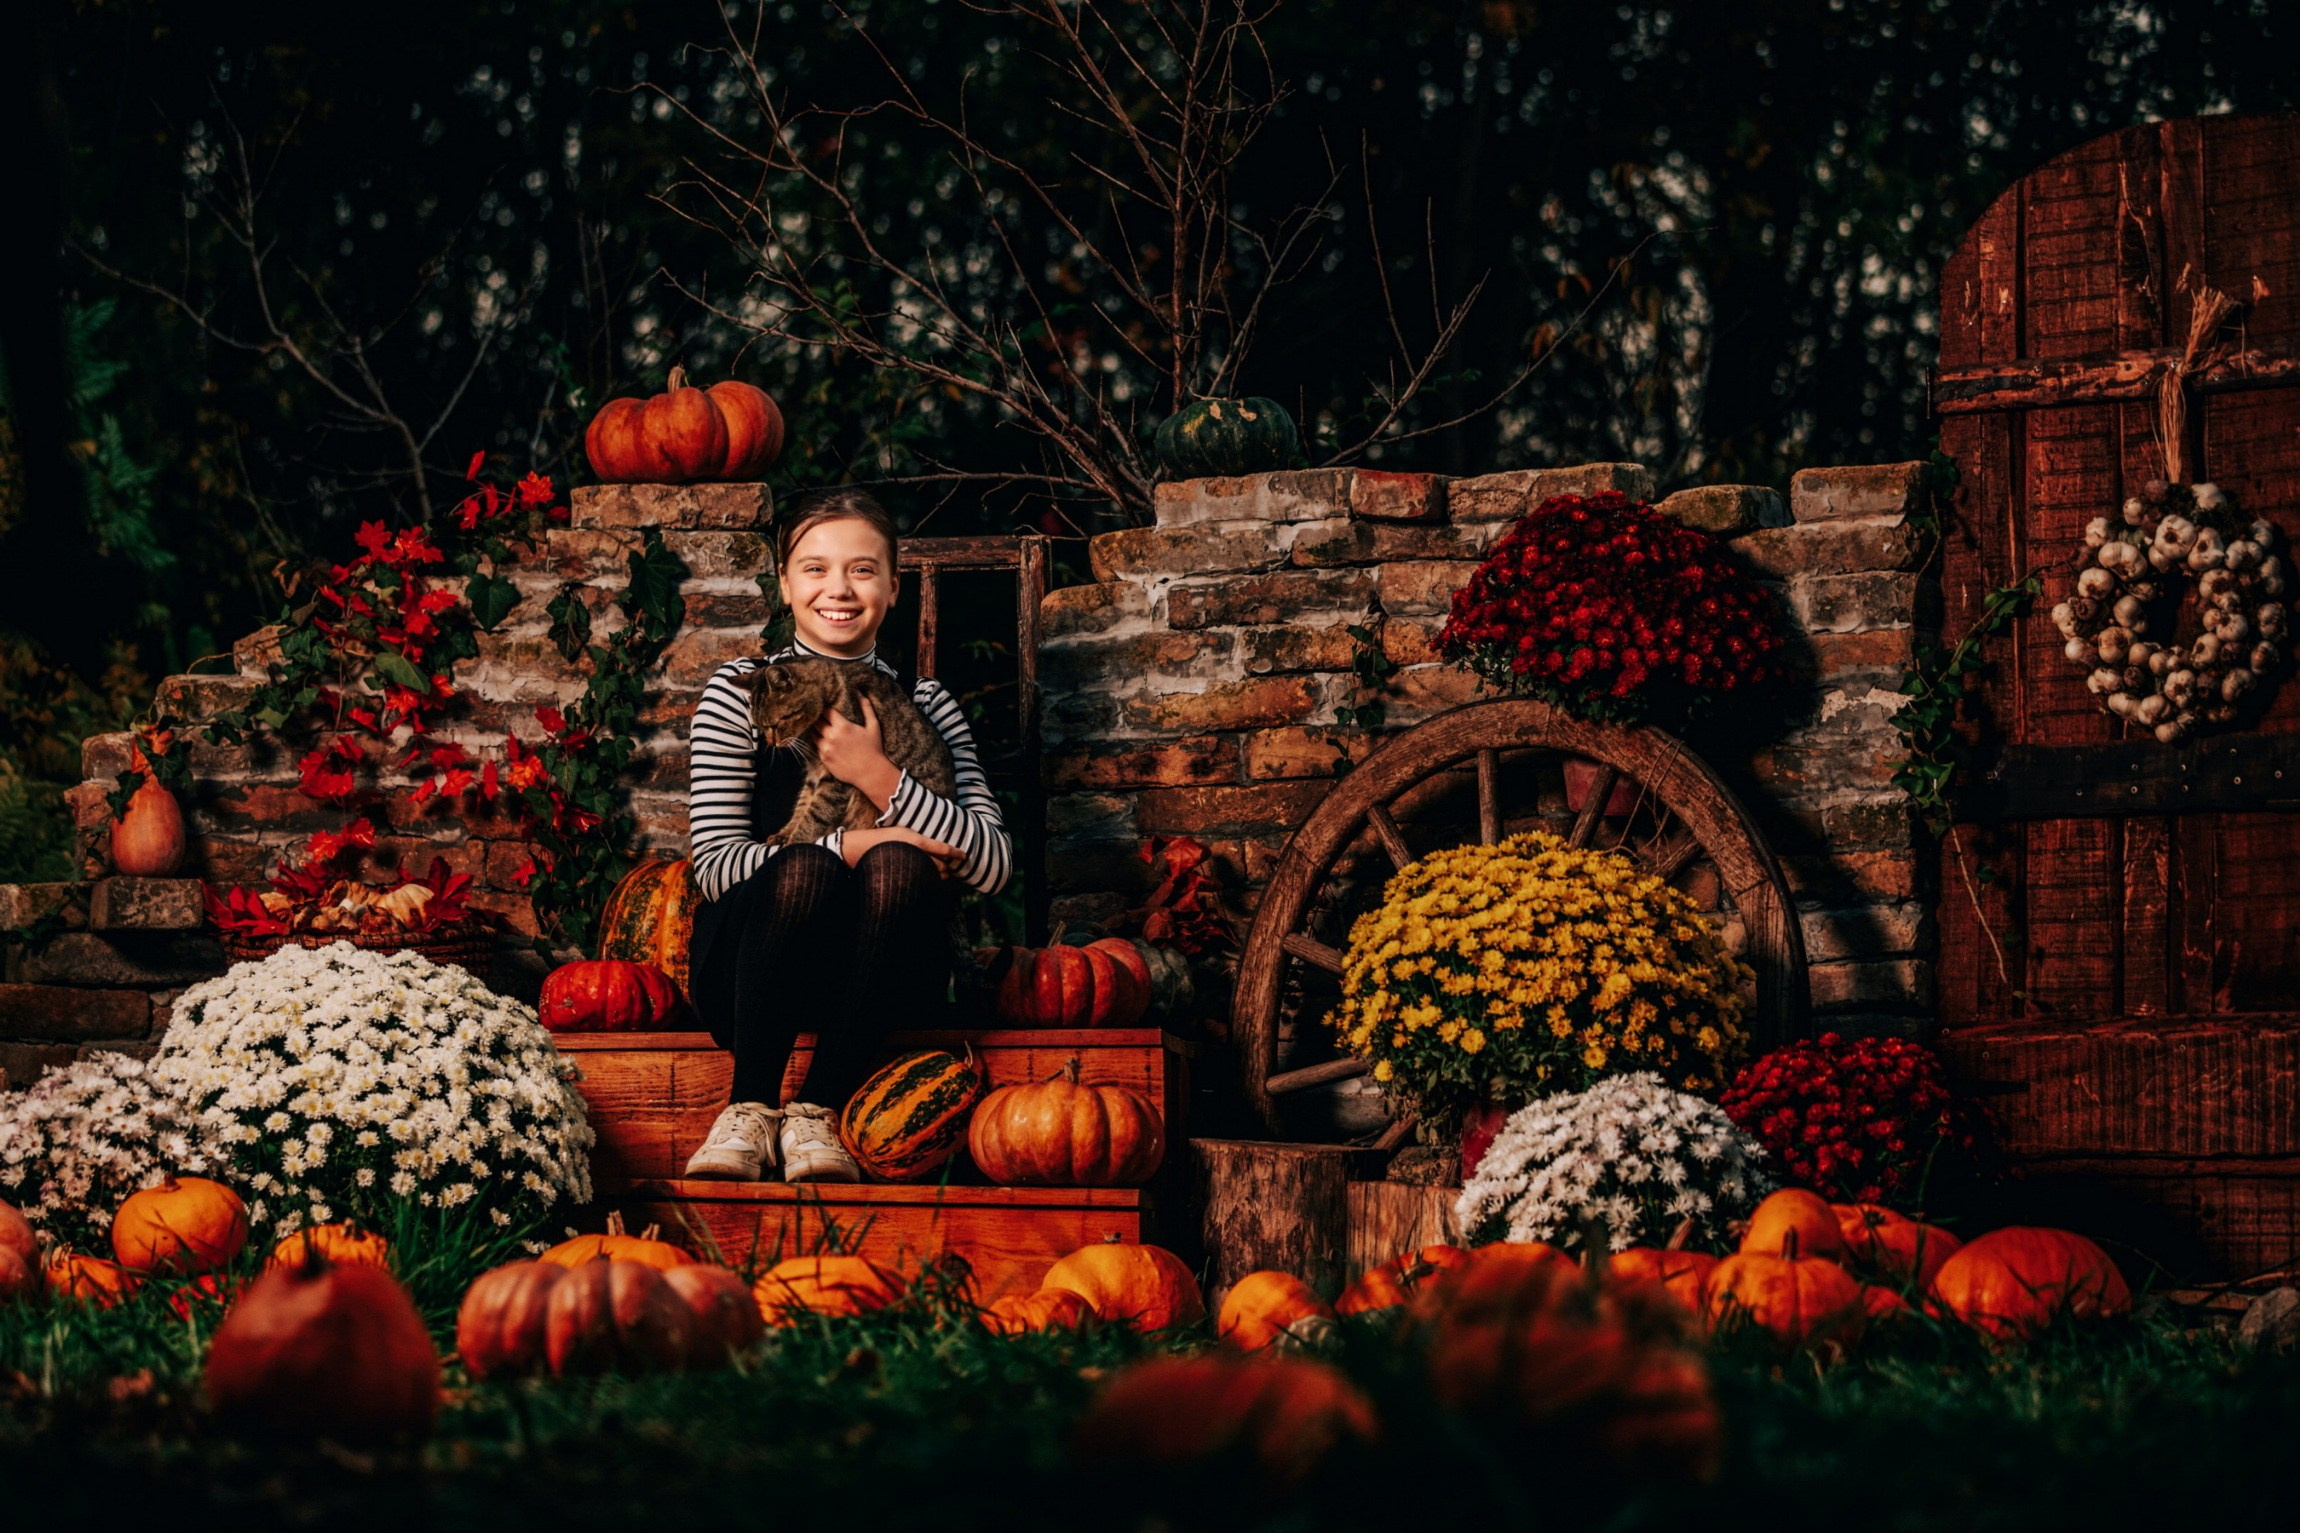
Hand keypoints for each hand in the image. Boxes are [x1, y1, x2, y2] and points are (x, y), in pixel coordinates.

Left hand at [811, 693, 902, 808]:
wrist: (870, 773)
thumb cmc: (874, 748)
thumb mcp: (873, 726)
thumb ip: (866, 707)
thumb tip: (859, 692)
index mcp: (842, 726)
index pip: (826, 711)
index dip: (826, 708)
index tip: (827, 706)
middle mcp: (831, 736)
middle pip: (817, 721)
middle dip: (819, 718)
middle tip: (822, 716)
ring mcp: (825, 748)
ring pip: (814, 733)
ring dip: (817, 730)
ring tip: (822, 727)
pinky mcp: (823, 759)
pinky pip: (816, 746)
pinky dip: (819, 742)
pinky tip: (825, 740)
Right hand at [839, 826, 961, 876]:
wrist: (859, 850)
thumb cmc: (882, 839)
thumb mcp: (903, 832)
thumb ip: (920, 840)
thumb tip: (937, 847)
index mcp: (916, 840)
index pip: (943, 849)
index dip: (956, 853)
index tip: (964, 856)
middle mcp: (915, 853)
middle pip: (941, 866)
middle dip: (948, 869)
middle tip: (950, 869)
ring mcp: (910, 865)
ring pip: (933, 876)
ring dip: (939, 876)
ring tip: (941, 874)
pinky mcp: (904, 876)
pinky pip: (922, 881)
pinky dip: (928, 882)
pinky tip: (928, 880)